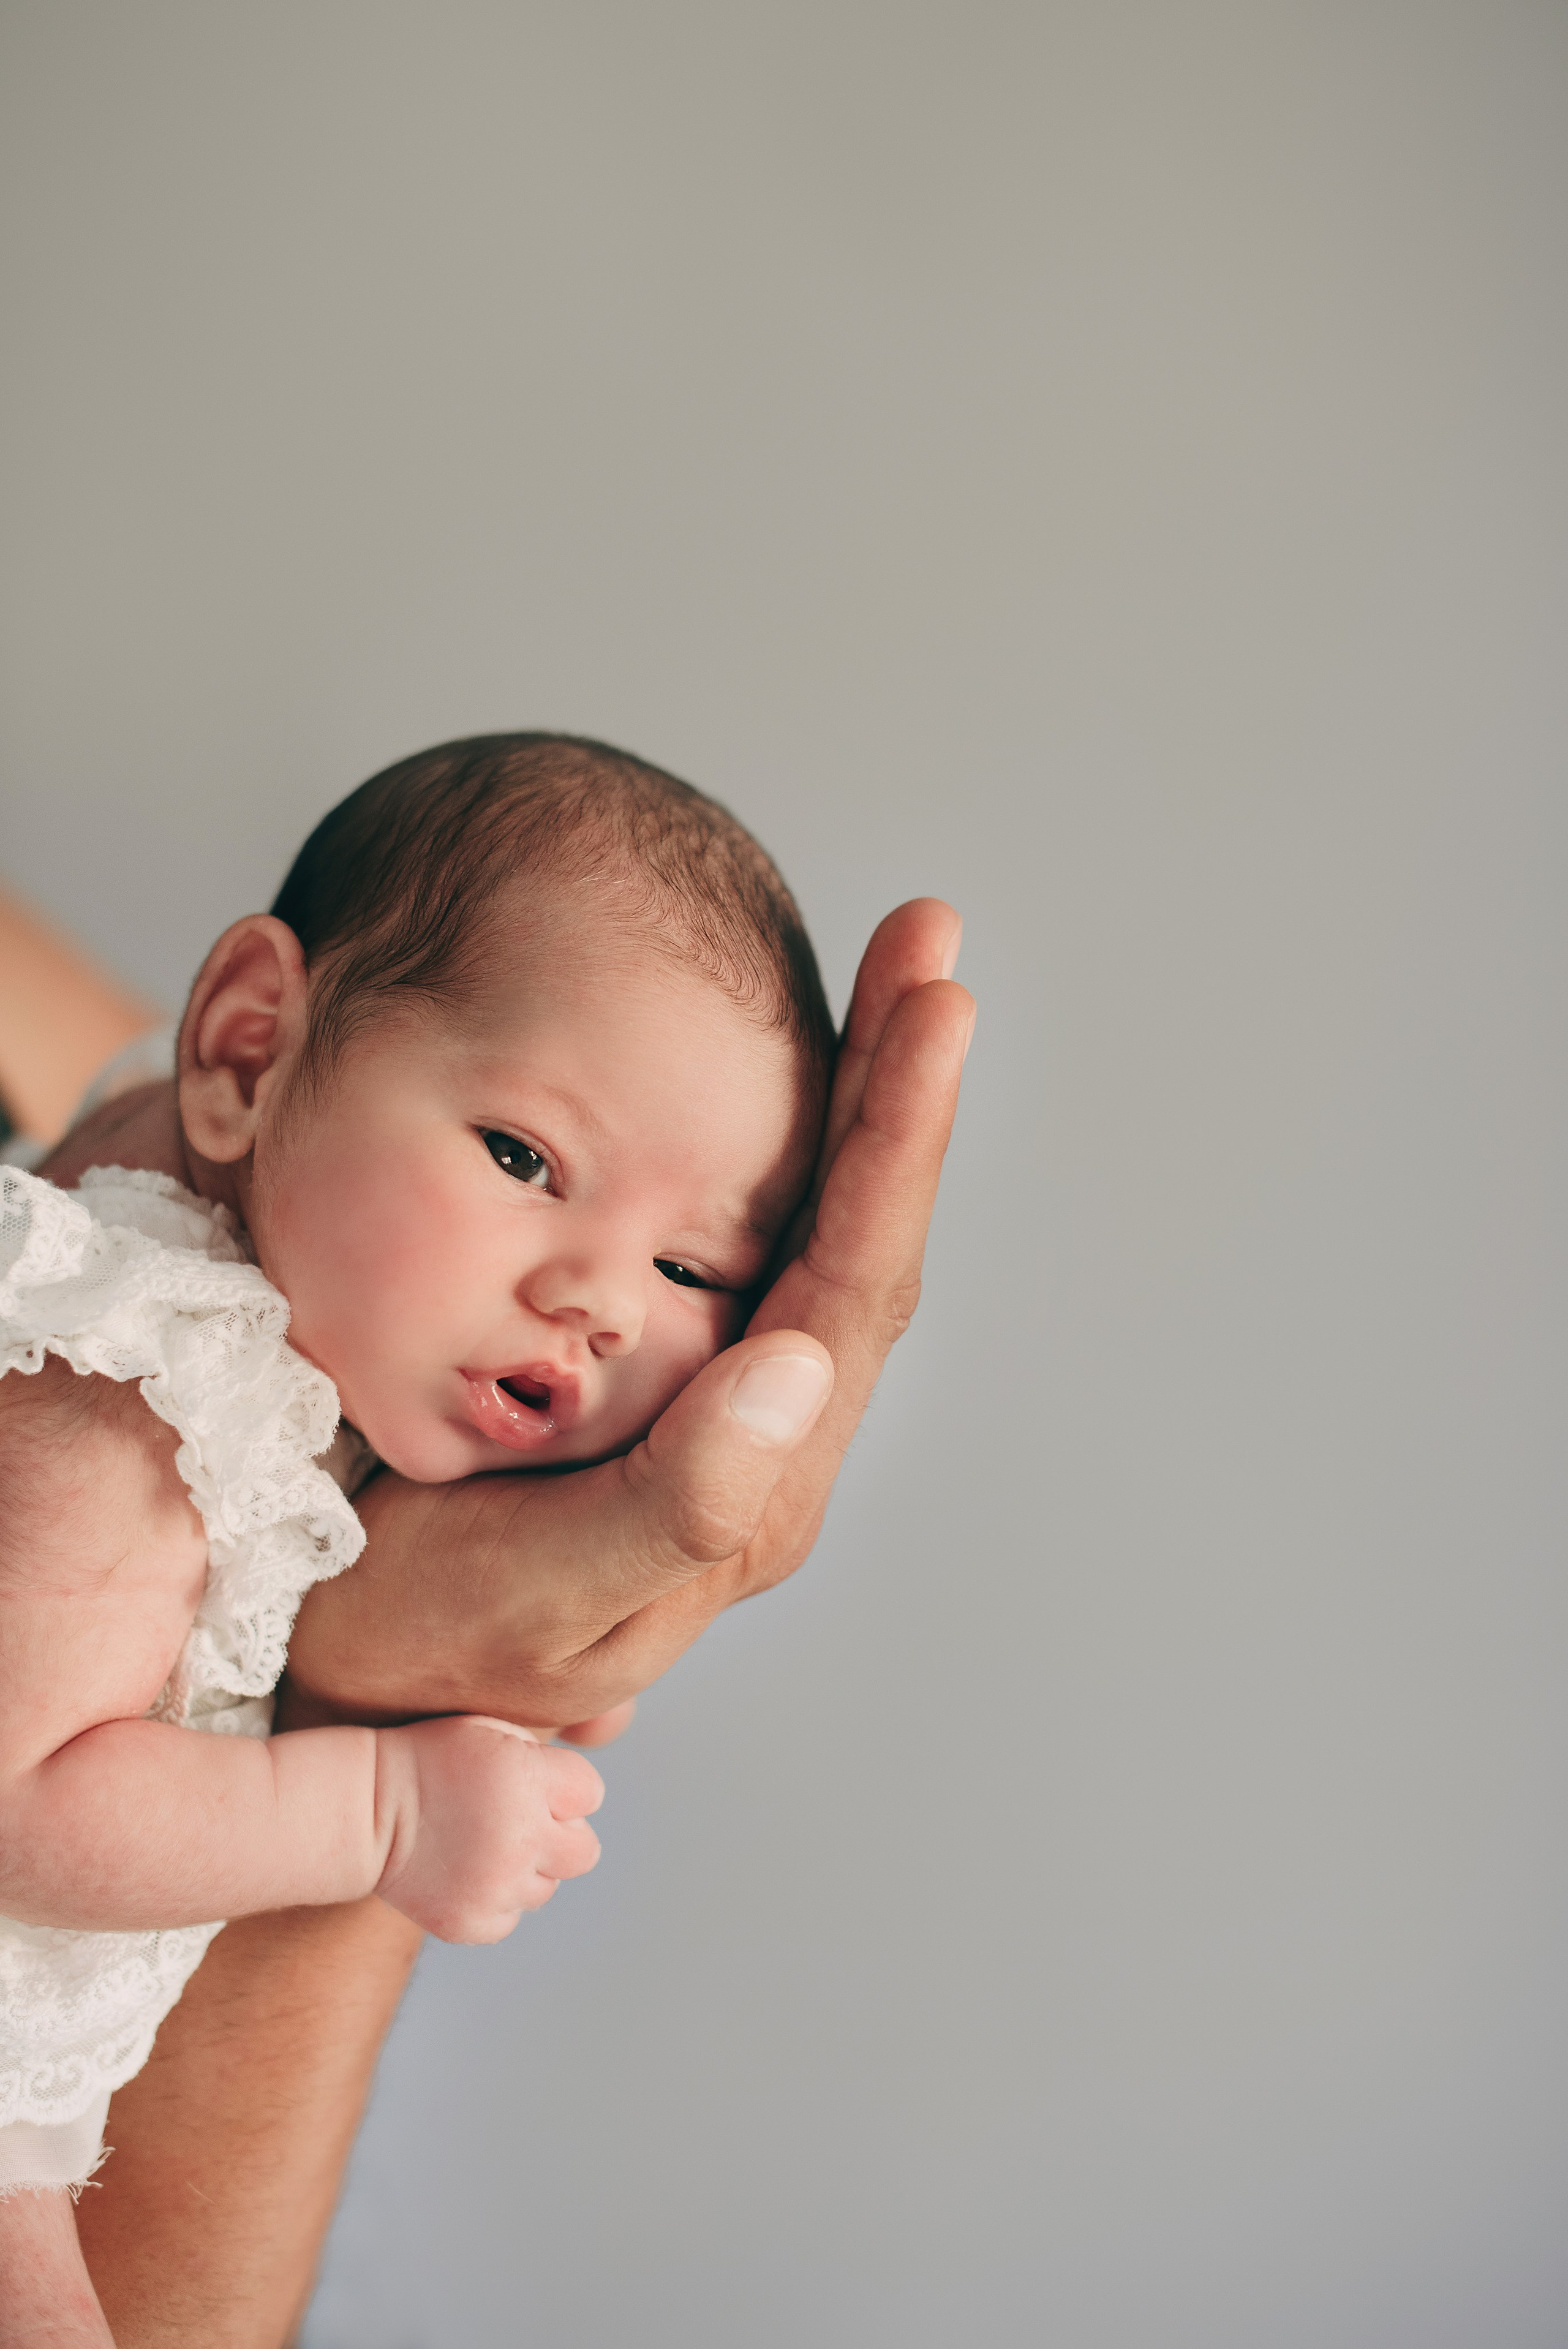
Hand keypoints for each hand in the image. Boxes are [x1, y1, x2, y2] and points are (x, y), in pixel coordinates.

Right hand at [284, 898, 972, 1728]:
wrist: (370, 1685)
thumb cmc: (435, 1643)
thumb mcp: (546, 1590)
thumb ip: (681, 1499)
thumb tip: (802, 1368)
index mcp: (759, 1485)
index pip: (857, 1287)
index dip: (899, 1139)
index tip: (936, 1000)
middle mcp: (768, 1442)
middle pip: (863, 1237)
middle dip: (901, 1085)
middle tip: (929, 944)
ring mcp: (726, 1409)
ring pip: (821, 1230)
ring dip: (862, 1102)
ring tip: (893, 981)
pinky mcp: (673, 1383)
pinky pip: (759, 1246)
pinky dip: (790, 1148)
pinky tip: (792, 1082)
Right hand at [373, 1716, 603, 1942]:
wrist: (364, 1808)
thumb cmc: (429, 1759)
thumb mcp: (490, 1731)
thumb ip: (543, 1756)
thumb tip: (586, 1791)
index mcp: (527, 1780)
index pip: (590, 1794)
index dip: (566, 1791)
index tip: (536, 1787)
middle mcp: (520, 1837)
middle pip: (585, 1851)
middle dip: (562, 1837)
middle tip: (520, 1824)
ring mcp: (496, 1886)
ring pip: (546, 1887)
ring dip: (525, 1869)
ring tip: (480, 1845)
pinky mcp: (471, 1922)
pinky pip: (509, 1918)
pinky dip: (492, 1900)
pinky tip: (462, 1872)